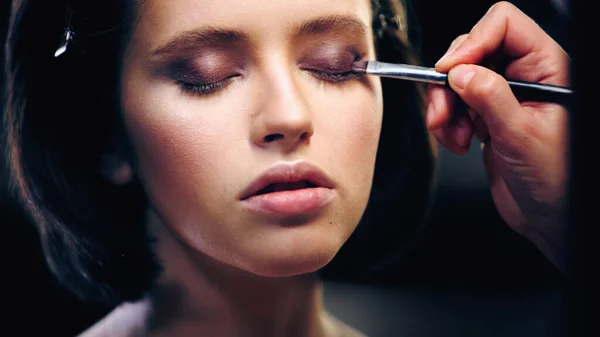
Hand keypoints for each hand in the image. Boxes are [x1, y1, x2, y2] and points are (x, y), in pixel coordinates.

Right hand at [426, 1, 569, 271]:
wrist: (548, 217)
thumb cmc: (555, 179)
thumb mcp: (521, 135)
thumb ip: (490, 99)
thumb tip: (460, 72)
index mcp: (546, 68)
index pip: (504, 25)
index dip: (473, 42)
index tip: (450, 71)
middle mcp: (523, 76)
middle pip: (472, 50)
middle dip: (450, 83)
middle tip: (444, 111)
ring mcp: (502, 96)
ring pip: (456, 79)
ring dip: (444, 108)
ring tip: (453, 135)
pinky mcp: (484, 116)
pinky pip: (452, 105)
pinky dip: (445, 123)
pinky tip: (457, 142)